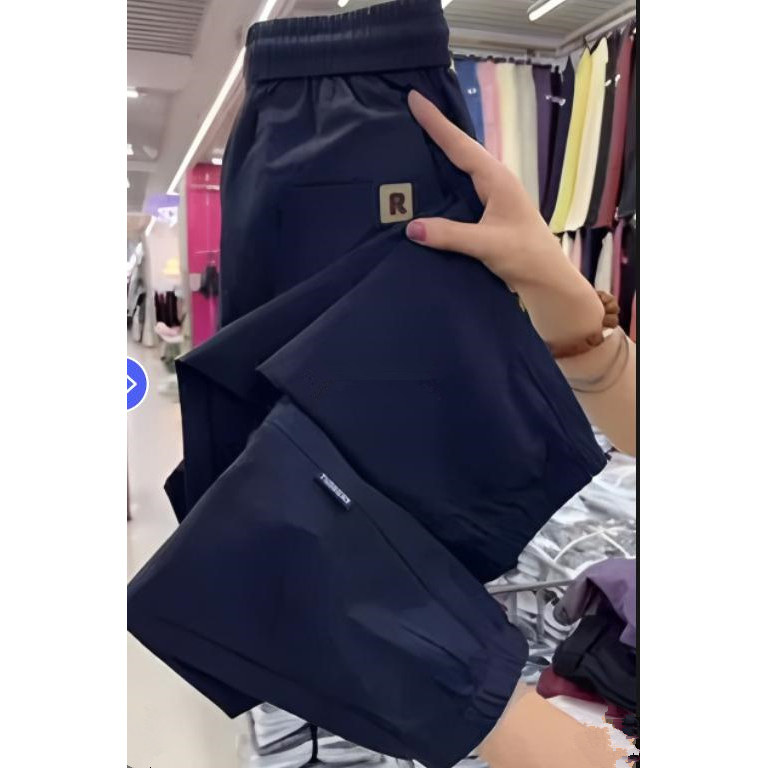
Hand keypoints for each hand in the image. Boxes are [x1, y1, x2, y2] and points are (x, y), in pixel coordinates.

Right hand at [405, 90, 602, 346]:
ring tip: (414, 139)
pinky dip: (444, 178)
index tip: (415, 98)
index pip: (460, 145)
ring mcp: (493, 196)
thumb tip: (411, 227)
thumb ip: (450, 235)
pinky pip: (462, 186)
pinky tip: (430, 182)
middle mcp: (495, 181)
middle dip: (437, 130)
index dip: (436, 122)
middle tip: (410, 110)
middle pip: (460, 149)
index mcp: (496, 179)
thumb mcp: (487, 245)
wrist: (547, 279)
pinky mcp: (489, 212)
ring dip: (440, 153)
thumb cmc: (525, 256)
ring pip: (462, 167)